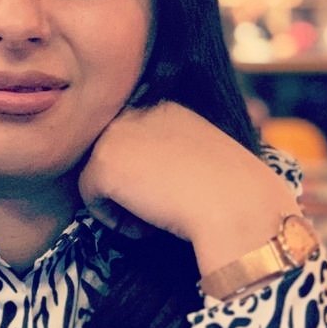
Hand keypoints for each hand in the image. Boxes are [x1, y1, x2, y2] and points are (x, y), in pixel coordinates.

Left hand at [77, 102, 297, 273]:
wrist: (236, 204)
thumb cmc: (229, 192)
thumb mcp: (198, 158)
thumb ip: (164, 155)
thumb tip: (136, 178)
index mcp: (164, 106)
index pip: (133, 145)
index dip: (148, 177)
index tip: (175, 192)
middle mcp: (135, 110)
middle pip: (112, 161)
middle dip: (131, 188)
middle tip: (166, 204)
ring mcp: (115, 133)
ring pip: (98, 180)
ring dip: (123, 205)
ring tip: (160, 211)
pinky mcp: (102, 162)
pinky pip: (90, 201)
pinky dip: (116, 221)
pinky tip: (149, 220)